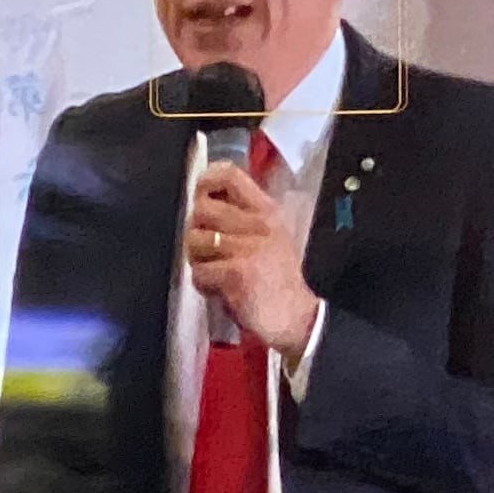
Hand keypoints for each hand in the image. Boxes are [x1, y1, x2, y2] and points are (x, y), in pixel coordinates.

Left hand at [187, 157, 320, 360]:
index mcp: (267, 211)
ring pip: (195, 240)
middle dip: (195, 230)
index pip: (230, 176)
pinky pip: (199, 271)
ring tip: (213, 270)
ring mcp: (247, 248)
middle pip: (201, 209)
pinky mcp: (236, 274)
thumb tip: (205, 202)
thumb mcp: (271, 237)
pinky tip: (218, 290)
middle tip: (206, 249)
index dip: (206, 182)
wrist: (298, 317)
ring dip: (197, 259)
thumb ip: (245, 218)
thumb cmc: (279, 279)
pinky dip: (203, 284)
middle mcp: (258, 224)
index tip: (202, 197)